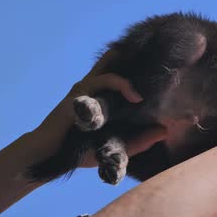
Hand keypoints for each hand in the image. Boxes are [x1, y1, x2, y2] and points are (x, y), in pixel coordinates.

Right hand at [30, 50, 166, 167]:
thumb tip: (165, 131)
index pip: (125, 75)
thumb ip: (140, 141)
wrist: (50, 156)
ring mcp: (88, 87)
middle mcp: (97, 88)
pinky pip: (104, 79)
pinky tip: (136, 97)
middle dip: (139, 61)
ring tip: (154, 80)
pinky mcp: (81, 92)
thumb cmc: (80, 152)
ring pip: (115, 67)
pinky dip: (122, 84)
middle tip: (161, 62)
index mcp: (105, 97)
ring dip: (135, 70)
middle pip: (119, 64)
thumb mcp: (117, 147)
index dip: (141, 70)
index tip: (164, 72)